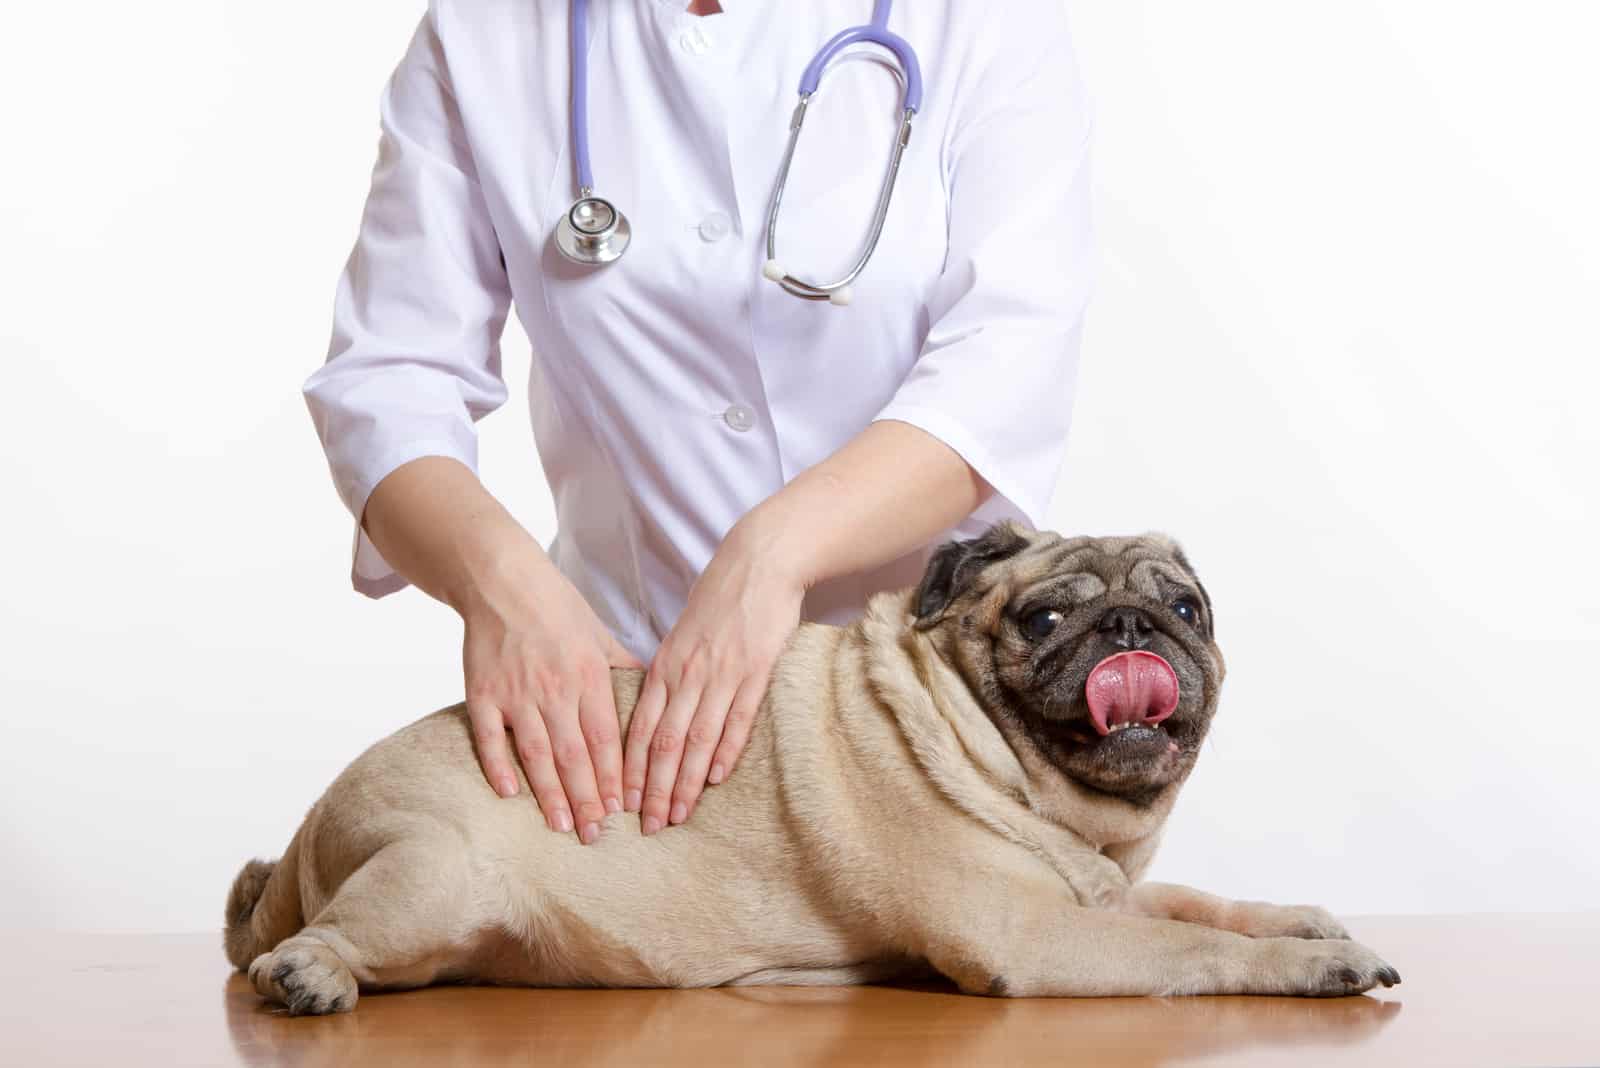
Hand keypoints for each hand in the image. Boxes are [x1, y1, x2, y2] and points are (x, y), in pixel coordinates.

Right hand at [462, 555, 642, 843]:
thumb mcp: (599, 633)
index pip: (605, 738)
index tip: (621, 810)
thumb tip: (654, 693)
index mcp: (588, 675)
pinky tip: (509, 794)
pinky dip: (498, 766)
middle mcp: (554, 688)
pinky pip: (490, 737)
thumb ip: (624, 669)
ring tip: (561, 826)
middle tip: (594, 835)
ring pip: (536, 753)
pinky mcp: (482, 692)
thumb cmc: (556, 606)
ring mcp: (516, 692)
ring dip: (549, 793)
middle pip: (574, 754)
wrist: (501, 580)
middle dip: (586, 798)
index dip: (613, 776)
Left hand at [621, 520, 804, 833]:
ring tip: (677, 815)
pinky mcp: (755, 672)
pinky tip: (714, 779)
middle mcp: (687, 675)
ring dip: (684, 782)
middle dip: (652, 789)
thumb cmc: (720, 599)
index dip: (629, 769)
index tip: (623, 803)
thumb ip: (670, 672)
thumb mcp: (683, 634)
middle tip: (647, 826)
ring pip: (696, 740)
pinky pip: (737, 720)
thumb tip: (657, 710)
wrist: (759, 564)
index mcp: (665, 665)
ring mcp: (721, 675)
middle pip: (663, 743)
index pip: (639, 728)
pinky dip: (725, 753)